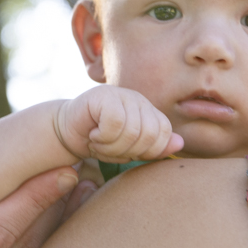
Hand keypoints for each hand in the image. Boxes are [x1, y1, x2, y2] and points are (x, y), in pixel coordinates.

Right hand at [53, 87, 183, 163]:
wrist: (67, 131)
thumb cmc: (101, 141)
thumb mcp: (130, 150)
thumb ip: (155, 147)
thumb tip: (180, 143)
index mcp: (149, 111)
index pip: (164, 133)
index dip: (147, 151)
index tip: (128, 152)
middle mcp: (138, 100)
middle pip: (149, 134)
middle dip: (128, 150)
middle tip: (110, 148)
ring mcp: (121, 94)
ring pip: (132, 131)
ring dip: (112, 146)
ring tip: (100, 142)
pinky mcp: (103, 95)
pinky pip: (114, 123)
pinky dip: (103, 137)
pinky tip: (94, 133)